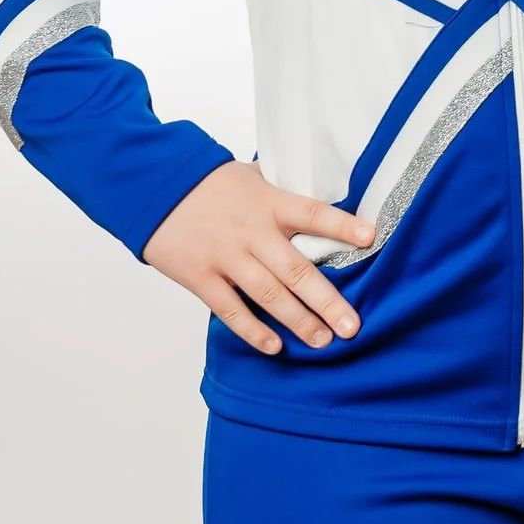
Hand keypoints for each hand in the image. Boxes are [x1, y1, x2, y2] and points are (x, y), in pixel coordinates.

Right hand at [142, 161, 371, 355]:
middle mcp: (251, 232)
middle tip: (352, 326)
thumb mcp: (251, 177)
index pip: (313, 214)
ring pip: (269, 295)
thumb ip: (281, 194)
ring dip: (298, 321)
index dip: (342, 226)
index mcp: (269, 203)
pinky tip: (274, 346)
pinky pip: (230, 310)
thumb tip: (318, 198)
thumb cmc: (208, 182)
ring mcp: (226, 257)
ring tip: (323, 341)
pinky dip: (252, 330)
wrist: (153, 187)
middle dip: (328, 301)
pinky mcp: (201, 276)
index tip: (371, 238)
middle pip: (296, 271)